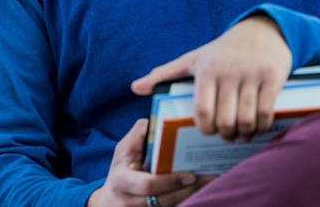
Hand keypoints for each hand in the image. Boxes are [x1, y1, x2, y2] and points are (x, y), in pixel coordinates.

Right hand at [86, 119, 213, 206]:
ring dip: (191, 196)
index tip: (192, 174)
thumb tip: (160, 121)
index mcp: (122, 181)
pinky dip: (186, 200)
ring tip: (210, 182)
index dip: (171, 180)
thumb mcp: (123, 151)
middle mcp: (128, 201)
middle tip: (209, 178)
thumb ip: (139, 135)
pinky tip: (201, 191)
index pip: (149, 184)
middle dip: (188, 190)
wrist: (110, 201)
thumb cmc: (120, 170)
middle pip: (164, 200)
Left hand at [131, 14, 291, 142]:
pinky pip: (266, 112)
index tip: (208, 132)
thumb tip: (135, 88)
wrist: (261, 30)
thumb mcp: (193, 58)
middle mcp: (228, 73)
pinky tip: (258, 127)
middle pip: (225, 120)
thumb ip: (164, 74)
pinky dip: (262, 126)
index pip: (201, 111)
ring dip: (244, 134)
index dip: (205, 128)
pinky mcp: (273, 77)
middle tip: (226, 137)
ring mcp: (252, 75)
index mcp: (206, 70)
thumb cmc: (222, 50)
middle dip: (225, 135)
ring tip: (241, 135)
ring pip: (247, 119)